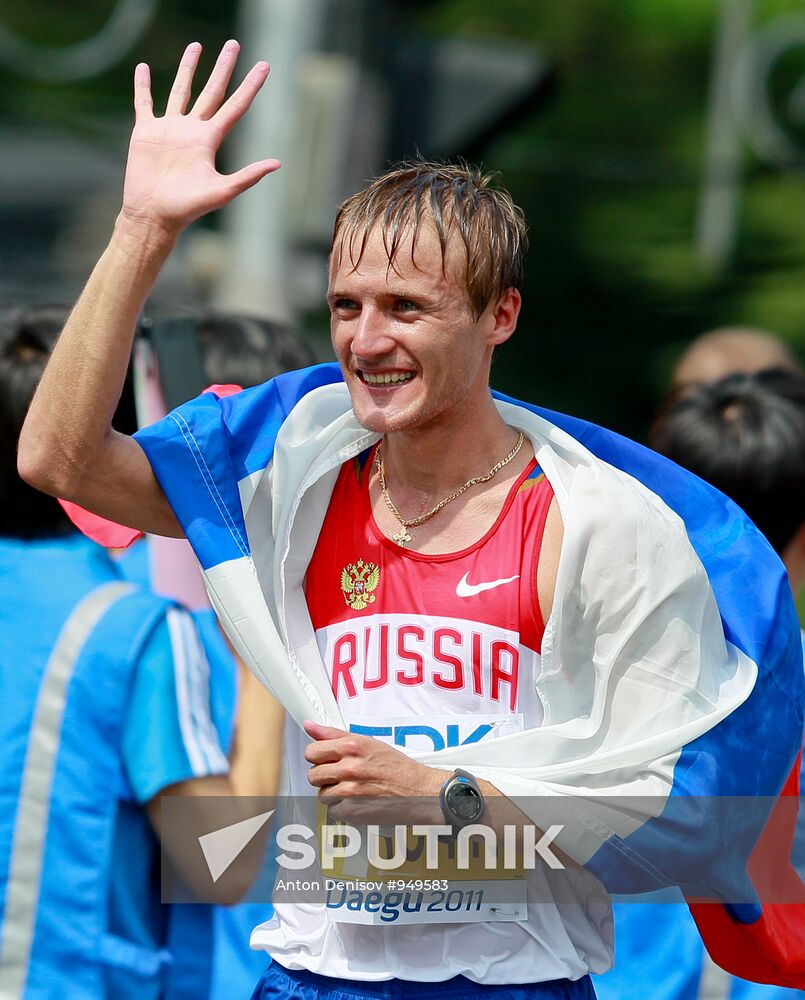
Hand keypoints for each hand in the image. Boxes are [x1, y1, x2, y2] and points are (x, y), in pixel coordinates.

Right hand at [120, 40, 279, 237]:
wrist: (154, 214)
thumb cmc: (188, 208)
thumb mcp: (222, 192)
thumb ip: (248, 176)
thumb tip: (277, 164)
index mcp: (210, 140)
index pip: (235, 106)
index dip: (251, 86)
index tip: (264, 66)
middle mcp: (192, 130)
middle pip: (212, 91)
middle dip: (223, 68)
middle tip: (234, 44)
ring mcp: (169, 129)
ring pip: (181, 90)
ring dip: (189, 68)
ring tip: (196, 46)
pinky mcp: (146, 132)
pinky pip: (144, 103)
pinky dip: (143, 85)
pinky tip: (144, 68)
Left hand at [303, 721, 447, 822]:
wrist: (418, 790)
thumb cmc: (396, 766)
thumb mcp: (368, 742)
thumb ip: (334, 734)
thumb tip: (310, 726)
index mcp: (352, 747)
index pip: (312, 751)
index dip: (318, 756)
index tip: (326, 759)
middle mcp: (349, 768)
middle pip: (313, 775)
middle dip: (325, 776)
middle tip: (342, 775)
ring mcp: (349, 791)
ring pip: (321, 794)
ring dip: (333, 793)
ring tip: (352, 788)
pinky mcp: (352, 812)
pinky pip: (332, 810)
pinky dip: (342, 808)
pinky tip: (356, 800)